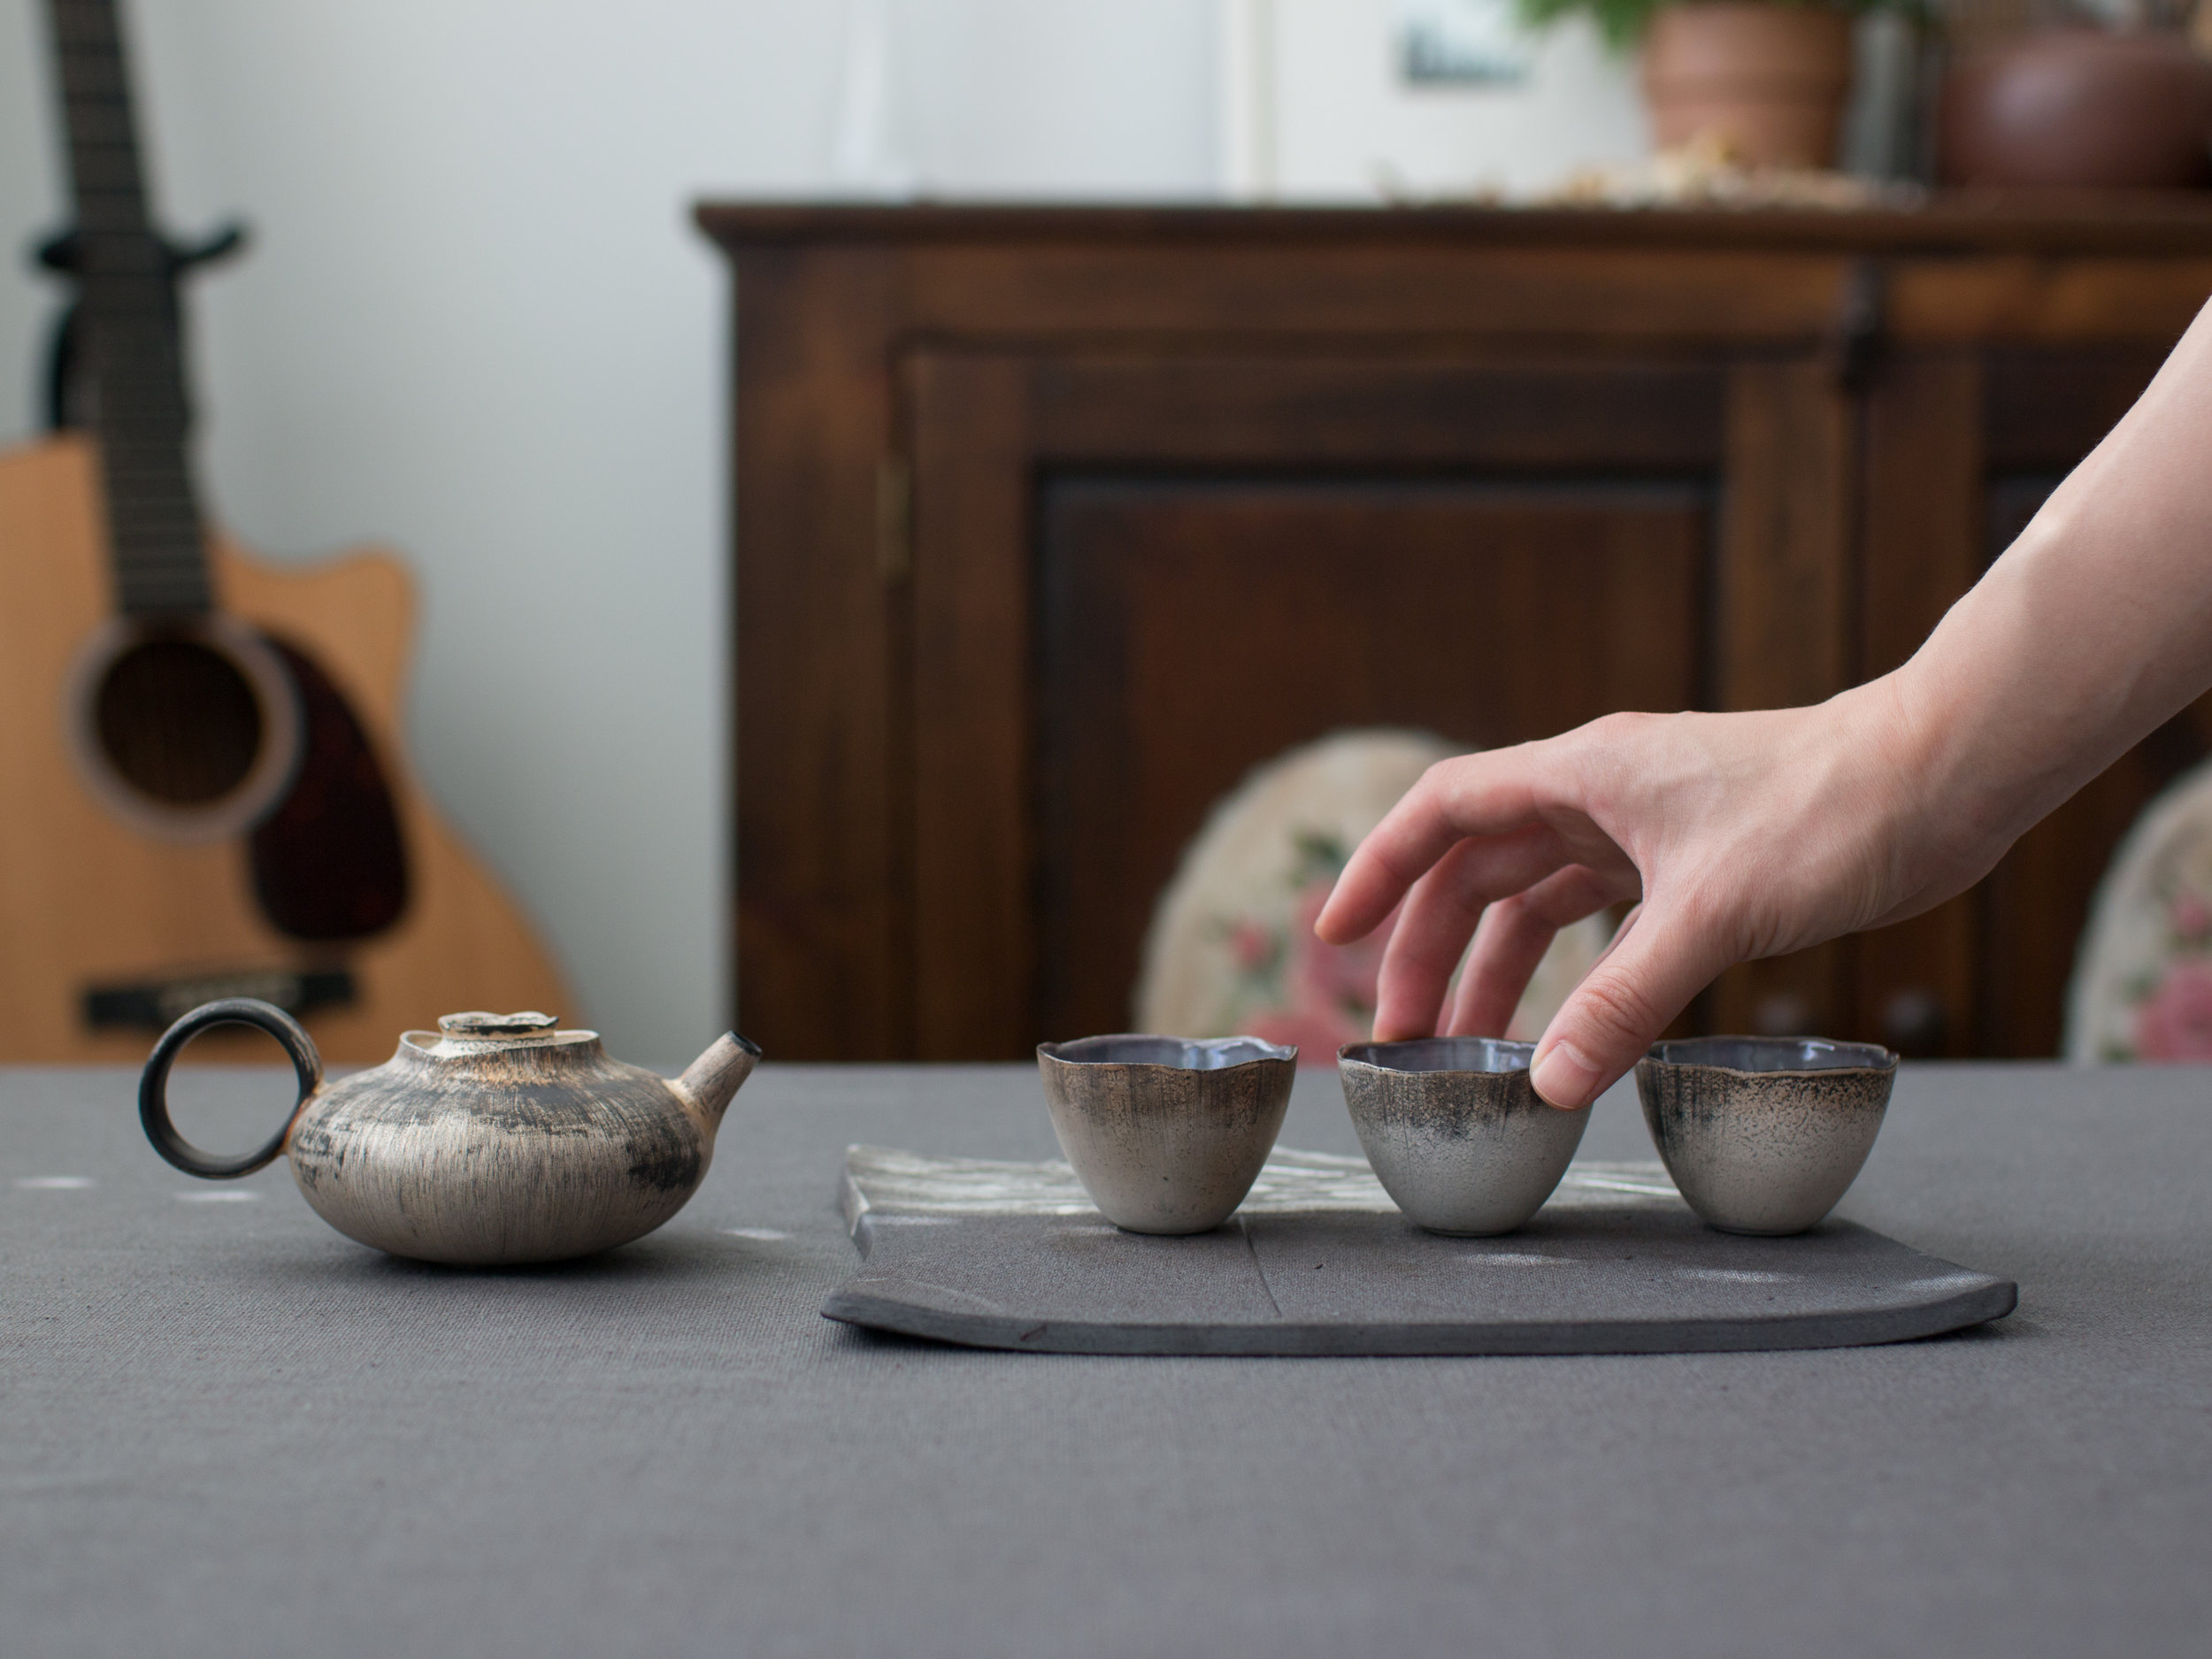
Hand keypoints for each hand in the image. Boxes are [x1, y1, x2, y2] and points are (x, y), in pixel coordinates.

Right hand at [1313, 678, 1981, 1109]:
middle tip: (1405, 1036)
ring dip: (1495, 969)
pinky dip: (1569, 972)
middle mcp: (1601, 794)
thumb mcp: (1714, 913)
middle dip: (1430, 950)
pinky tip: (1560, 1024)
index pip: (1444, 810)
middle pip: (1478, 869)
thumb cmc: (1832, 810)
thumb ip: (1622, 1002)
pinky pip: (1598, 920)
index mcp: (1584, 775)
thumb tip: (1545, 1085)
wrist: (1940, 780)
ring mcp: (1645, 828)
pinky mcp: (1691, 864)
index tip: (1334, 935)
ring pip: (1535, 899)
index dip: (1380, 870)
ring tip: (1469, 1048)